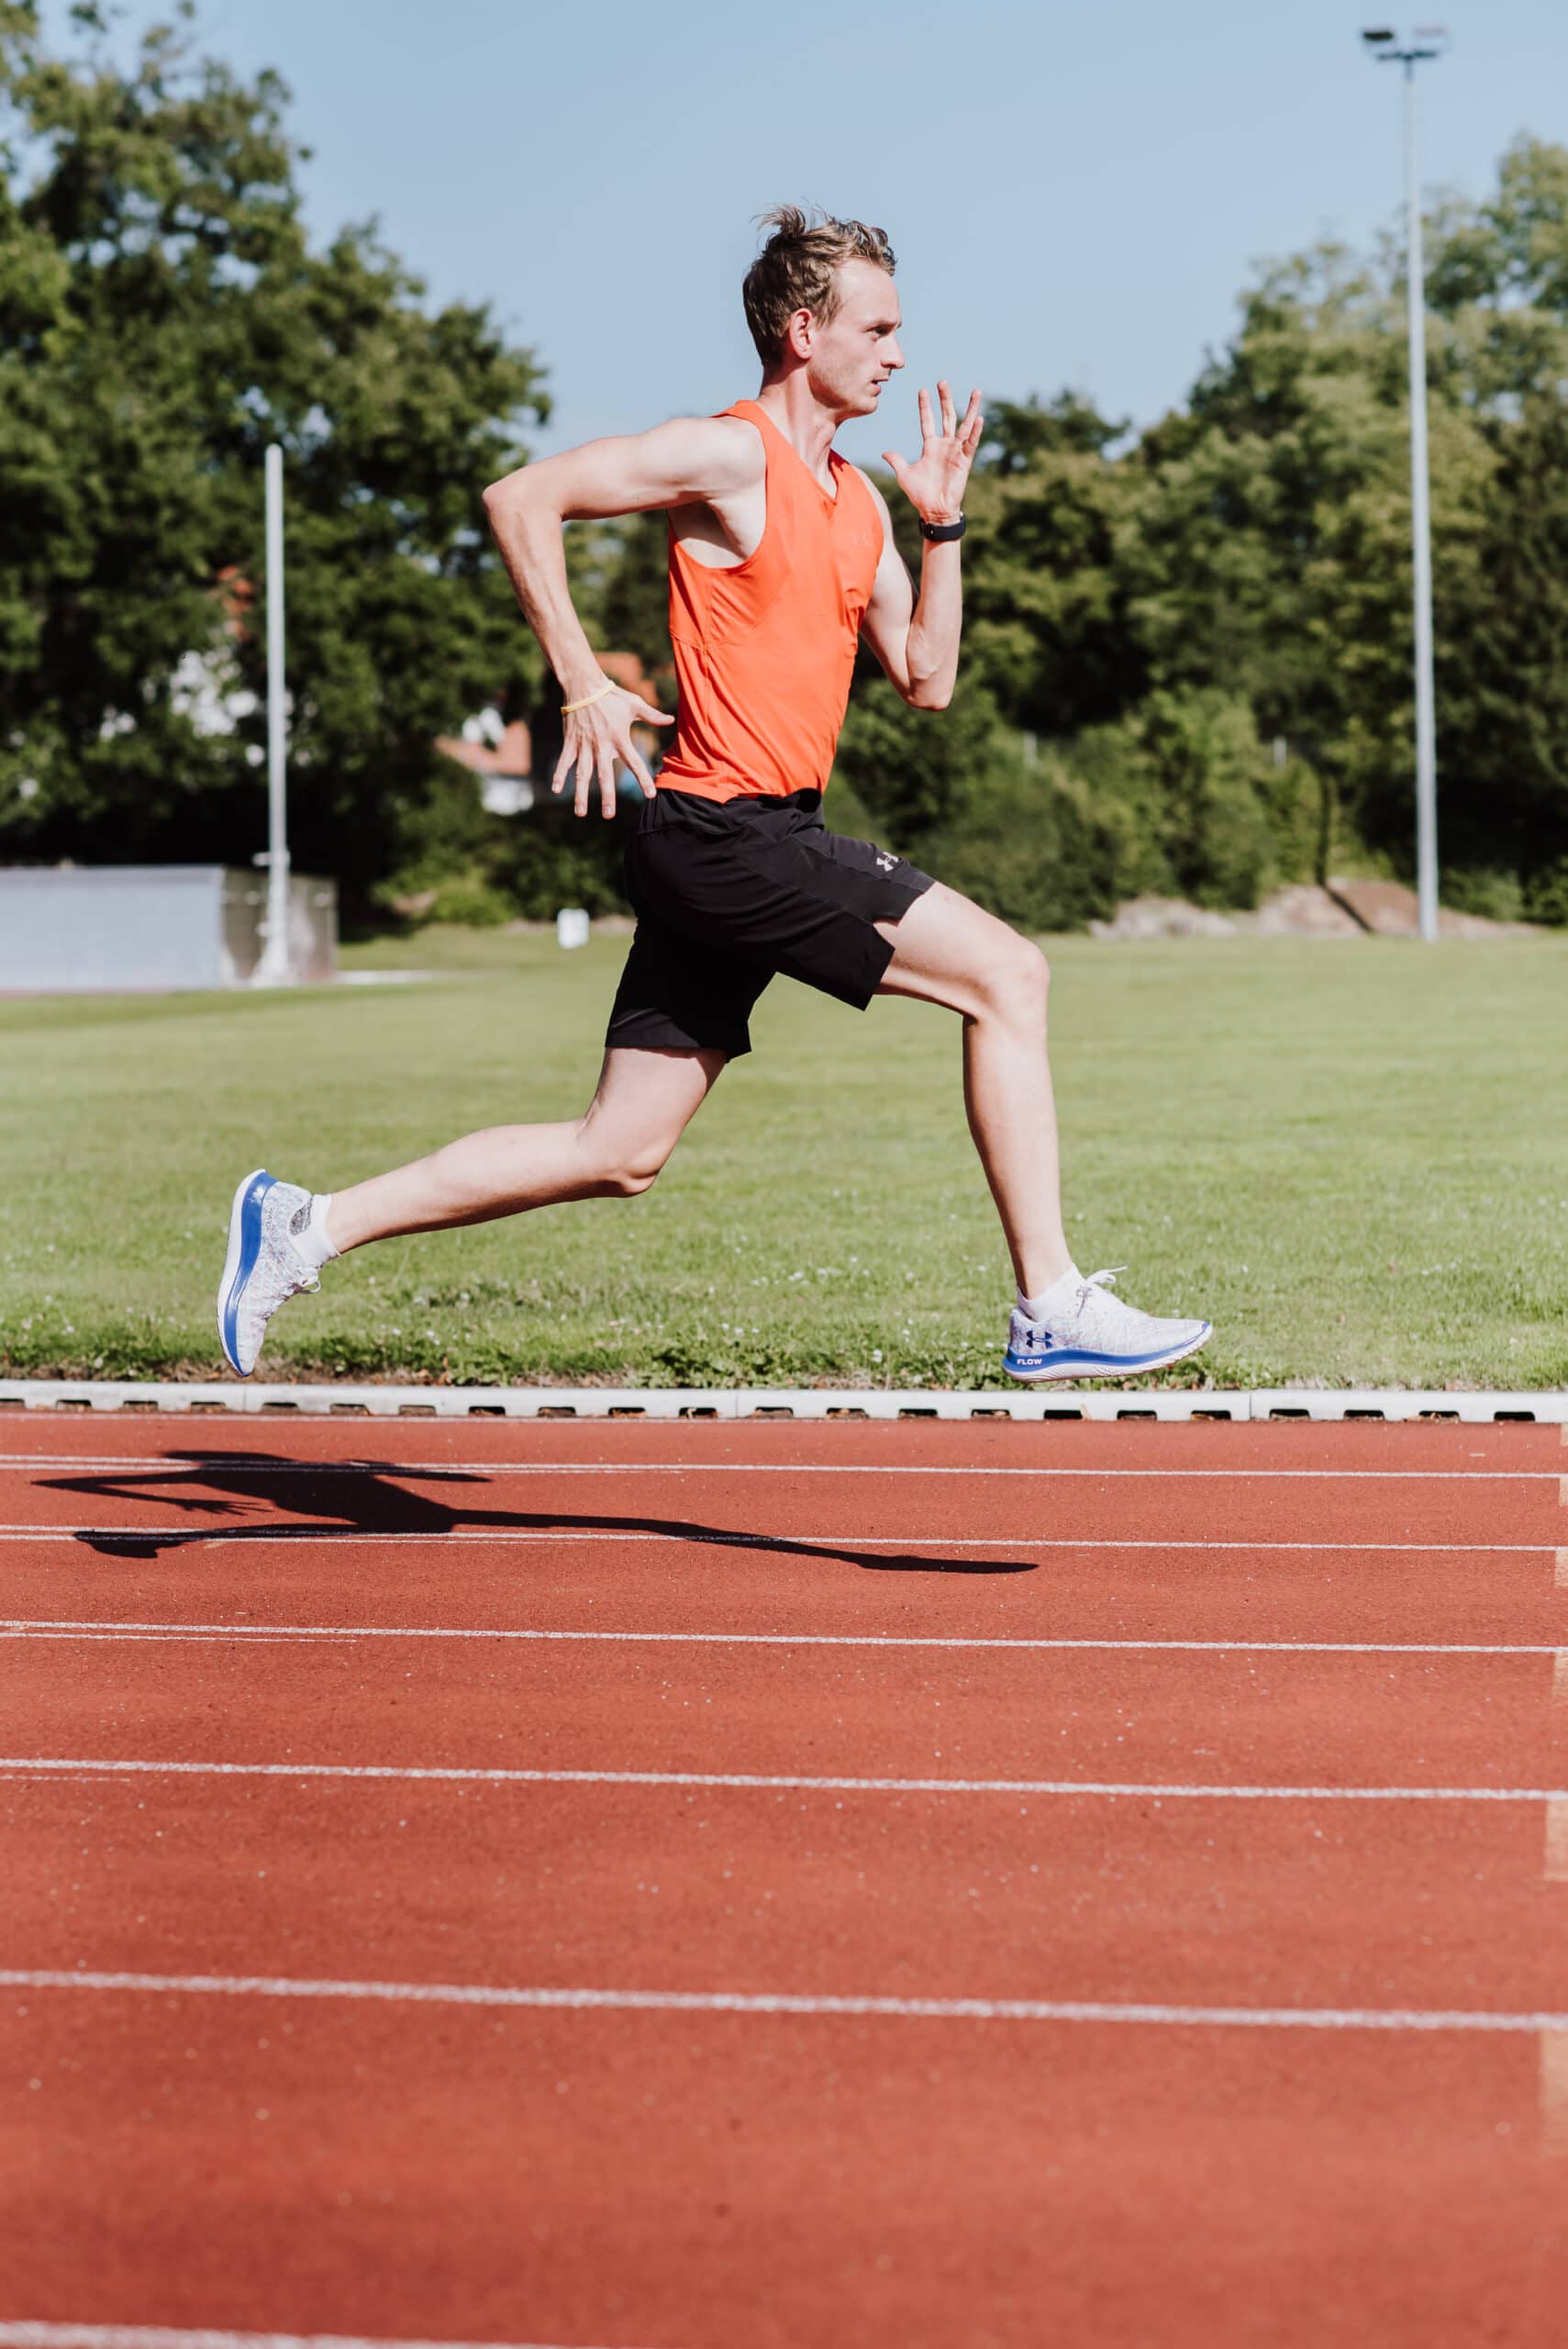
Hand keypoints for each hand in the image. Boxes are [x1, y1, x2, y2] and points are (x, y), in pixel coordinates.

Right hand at [552, 680, 672, 817]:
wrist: (583, 684)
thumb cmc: (611, 696)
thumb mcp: (634, 704)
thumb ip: (652, 715)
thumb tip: (671, 720)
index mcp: (620, 738)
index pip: (634, 763)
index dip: (642, 779)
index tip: (650, 795)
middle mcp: (602, 745)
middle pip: (605, 775)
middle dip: (607, 796)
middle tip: (608, 815)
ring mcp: (584, 745)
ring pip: (582, 774)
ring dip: (581, 794)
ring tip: (581, 813)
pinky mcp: (570, 742)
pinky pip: (564, 762)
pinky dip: (559, 775)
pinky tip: (555, 790)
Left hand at [881, 381, 981, 526]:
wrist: (934, 511)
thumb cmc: (920, 495)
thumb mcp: (904, 475)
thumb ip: (897, 461)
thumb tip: (885, 452)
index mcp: (930, 446)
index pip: (927, 421)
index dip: (925, 407)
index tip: (922, 390)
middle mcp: (945, 445)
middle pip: (946, 416)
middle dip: (945, 399)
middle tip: (943, 381)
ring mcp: (956, 451)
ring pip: (964, 425)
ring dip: (970, 408)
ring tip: (976, 391)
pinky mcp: (965, 461)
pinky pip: (971, 443)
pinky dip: (975, 431)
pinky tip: (978, 418)